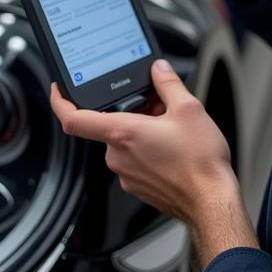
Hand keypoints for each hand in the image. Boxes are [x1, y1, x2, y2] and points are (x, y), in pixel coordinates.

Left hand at [50, 60, 258, 267]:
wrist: (212, 202)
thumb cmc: (200, 164)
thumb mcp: (189, 109)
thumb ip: (168, 83)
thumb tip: (158, 70)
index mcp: (123, 134)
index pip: (73, 118)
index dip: (60, 101)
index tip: (58, 89)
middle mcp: (118, 156)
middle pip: (110, 125)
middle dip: (132, 112)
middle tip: (158, 109)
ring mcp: (127, 175)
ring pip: (124, 143)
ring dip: (141, 131)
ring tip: (170, 130)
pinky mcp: (138, 186)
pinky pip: (134, 160)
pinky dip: (147, 149)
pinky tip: (171, 148)